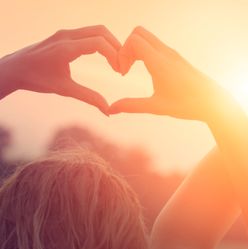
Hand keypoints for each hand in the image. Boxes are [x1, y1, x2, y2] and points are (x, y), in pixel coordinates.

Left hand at [0, 25, 120, 113]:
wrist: (15, 68)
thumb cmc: (37, 79)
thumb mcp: (64, 89)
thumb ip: (88, 97)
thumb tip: (108, 110)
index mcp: (66, 47)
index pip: (99, 43)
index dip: (115, 56)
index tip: (121, 71)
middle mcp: (66, 35)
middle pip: (102, 32)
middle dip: (117, 47)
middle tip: (123, 66)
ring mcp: (66, 33)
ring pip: (97, 30)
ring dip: (111, 44)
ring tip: (117, 63)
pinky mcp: (66, 35)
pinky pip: (90, 33)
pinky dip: (103, 43)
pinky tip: (107, 58)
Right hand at [108, 27, 226, 120]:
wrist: (213, 102)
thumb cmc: (187, 105)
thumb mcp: (157, 107)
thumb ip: (132, 106)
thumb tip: (111, 109)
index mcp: (160, 62)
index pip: (133, 41)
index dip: (122, 53)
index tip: (123, 72)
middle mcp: (166, 53)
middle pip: (138, 32)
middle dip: (126, 47)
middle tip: (125, 68)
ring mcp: (172, 53)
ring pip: (147, 37)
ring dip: (136, 49)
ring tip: (132, 69)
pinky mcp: (176, 57)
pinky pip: (155, 45)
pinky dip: (145, 52)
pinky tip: (147, 71)